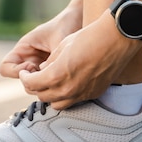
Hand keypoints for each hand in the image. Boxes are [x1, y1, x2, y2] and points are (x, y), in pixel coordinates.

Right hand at [0, 5, 81, 78]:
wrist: (81, 20)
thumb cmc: (66, 25)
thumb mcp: (58, 40)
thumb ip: (53, 59)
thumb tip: (47, 77)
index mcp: (23, 49)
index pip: (5, 68)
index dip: (16, 72)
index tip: (33, 67)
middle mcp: (29, 60)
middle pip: (22, 81)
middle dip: (34, 81)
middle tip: (50, 74)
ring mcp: (40, 67)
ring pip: (36, 86)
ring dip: (46, 84)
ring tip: (61, 74)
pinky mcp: (52, 72)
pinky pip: (48, 84)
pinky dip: (54, 84)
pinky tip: (66, 76)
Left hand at [18, 13, 141, 109]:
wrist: (116, 39)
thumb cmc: (89, 37)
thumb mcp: (62, 46)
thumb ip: (50, 62)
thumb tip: (43, 70)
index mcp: (57, 75)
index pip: (31, 84)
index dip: (24, 78)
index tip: (25, 72)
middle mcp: (68, 89)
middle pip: (42, 96)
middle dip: (35, 87)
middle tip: (34, 77)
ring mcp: (82, 94)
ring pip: (57, 104)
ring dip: (50, 95)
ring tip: (50, 83)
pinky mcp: (94, 94)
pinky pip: (74, 101)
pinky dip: (66, 96)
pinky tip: (68, 83)